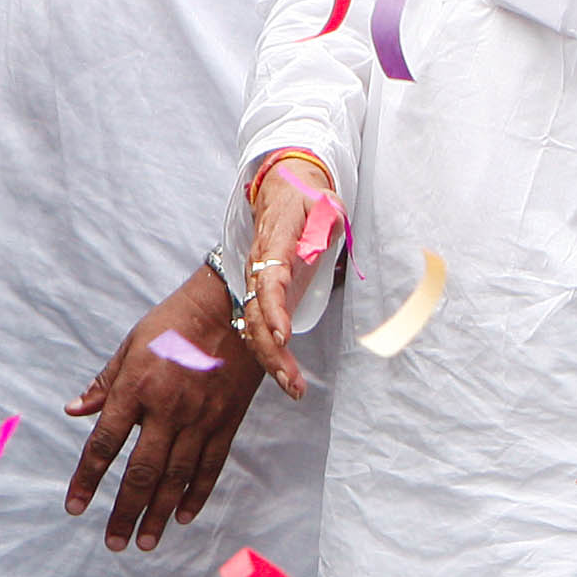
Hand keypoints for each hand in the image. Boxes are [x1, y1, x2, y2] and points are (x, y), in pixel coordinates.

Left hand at [64, 265, 265, 551]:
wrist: (231, 310)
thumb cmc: (173, 324)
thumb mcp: (130, 346)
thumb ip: (104, 384)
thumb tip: (74, 411)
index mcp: (136, 388)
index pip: (104, 443)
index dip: (88, 478)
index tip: (75, 506)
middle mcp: (167, 410)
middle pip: (142, 472)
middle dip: (125, 512)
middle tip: (113, 543)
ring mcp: (200, 420)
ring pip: (176, 478)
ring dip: (159, 514)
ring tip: (145, 542)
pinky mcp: (226, 424)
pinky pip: (210, 467)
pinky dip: (196, 494)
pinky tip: (183, 517)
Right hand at [238, 154, 337, 396]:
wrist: (281, 188)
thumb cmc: (307, 198)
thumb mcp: (324, 203)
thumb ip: (324, 221)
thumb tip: (319, 243)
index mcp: (274, 245)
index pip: (269, 280)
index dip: (273, 309)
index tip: (285, 335)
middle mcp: (258, 267)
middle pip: (254, 314)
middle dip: (271, 350)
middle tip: (292, 382)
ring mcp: (256, 281)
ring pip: (252, 325)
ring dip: (270, 358)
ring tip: (293, 388)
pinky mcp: (262, 292)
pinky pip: (258, 325)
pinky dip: (269, 351)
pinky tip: (285, 374)